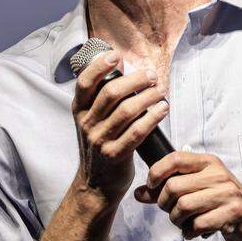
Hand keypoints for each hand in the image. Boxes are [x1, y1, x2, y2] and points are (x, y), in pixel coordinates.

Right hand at [72, 52, 168, 204]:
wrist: (96, 184)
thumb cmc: (100, 144)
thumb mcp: (93, 119)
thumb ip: (103, 93)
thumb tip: (118, 62)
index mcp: (79, 110)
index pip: (84, 83)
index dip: (99, 66)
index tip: (116, 56)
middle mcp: (86, 124)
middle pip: (111, 94)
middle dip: (135, 80)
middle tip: (152, 75)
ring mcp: (99, 140)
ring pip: (127, 111)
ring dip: (148, 97)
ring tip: (161, 90)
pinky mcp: (115, 155)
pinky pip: (137, 132)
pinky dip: (152, 118)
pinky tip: (162, 109)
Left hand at [135, 150, 241, 240]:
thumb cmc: (224, 202)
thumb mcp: (200, 188)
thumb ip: (169, 189)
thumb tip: (139, 193)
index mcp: (208, 163)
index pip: (175, 158)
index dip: (156, 173)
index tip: (151, 186)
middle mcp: (217, 175)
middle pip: (173, 187)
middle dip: (164, 204)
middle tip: (170, 211)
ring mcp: (226, 194)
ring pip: (182, 207)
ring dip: (176, 220)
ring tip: (183, 222)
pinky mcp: (231, 214)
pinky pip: (196, 225)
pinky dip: (189, 232)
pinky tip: (194, 231)